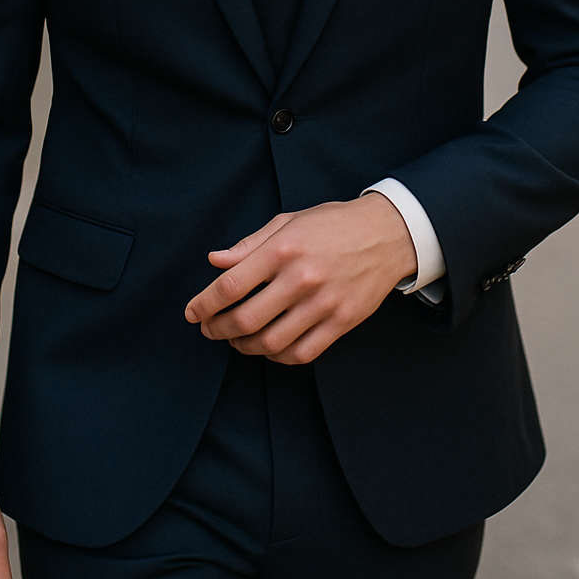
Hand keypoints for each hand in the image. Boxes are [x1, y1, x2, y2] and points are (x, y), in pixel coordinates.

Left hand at [184, 195, 415, 364]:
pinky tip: (268, 347)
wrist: (386, 234)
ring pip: (271, 342)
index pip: (231, 285)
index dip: (204, 304)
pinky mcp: (342, 321)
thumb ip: (249, 245)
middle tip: (209, 329)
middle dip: (217, 329)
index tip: (192, 313)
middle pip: (245, 319)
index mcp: (283, 248)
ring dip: (244, 346)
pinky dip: (278, 356)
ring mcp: (323, 303)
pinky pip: (301, 352)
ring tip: (236, 339)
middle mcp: (301, 277)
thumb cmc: (332, 224)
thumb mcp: (288, 222)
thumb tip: (215, 261)